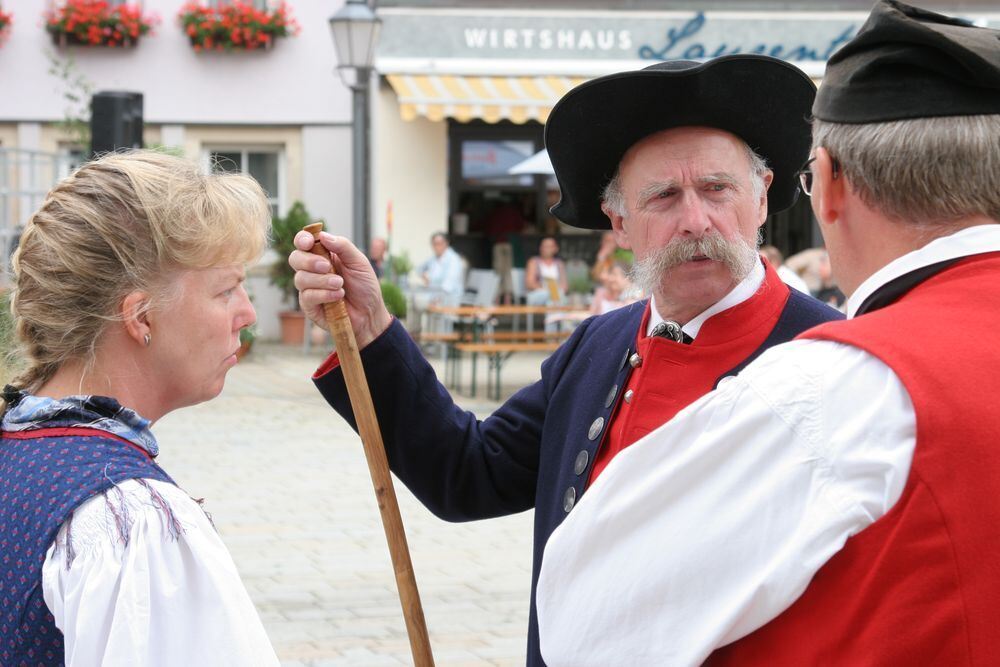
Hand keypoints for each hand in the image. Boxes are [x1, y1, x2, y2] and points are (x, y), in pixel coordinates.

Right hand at [289, 231, 392, 348]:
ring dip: (322, 280)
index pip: (304, 242)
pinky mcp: (309, 305)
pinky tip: (338, 296)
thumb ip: (343, 246)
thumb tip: (322, 235)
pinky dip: (324, 294)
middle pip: (295, 258)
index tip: (308, 242)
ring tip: (340, 284)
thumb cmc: (364, 286)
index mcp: (323, 255)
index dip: (302, 239)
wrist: (370, 312)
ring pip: (301, 278)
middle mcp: (312, 270)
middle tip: (327, 267)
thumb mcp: (359, 262)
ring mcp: (309, 288)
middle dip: (309, 261)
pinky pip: (307, 296)